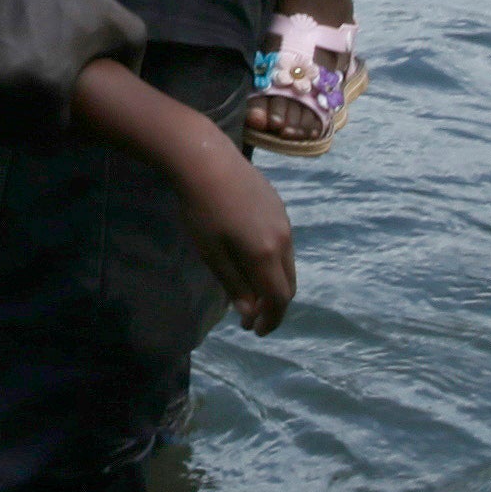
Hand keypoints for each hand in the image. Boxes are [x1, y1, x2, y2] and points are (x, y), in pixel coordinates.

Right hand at [0, 0, 144, 144]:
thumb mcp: (116, 22)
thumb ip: (131, 66)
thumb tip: (127, 102)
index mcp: (49, 86)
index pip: (44, 142)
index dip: (46, 133)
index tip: (43, 119)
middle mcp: (6, 88)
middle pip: (6, 136)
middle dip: (13, 127)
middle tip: (15, 107)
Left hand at [169, 130, 296, 334]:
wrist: (207, 160)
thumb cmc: (202, 210)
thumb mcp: (212, 254)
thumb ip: (234, 284)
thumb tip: (249, 311)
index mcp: (265, 254)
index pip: (279, 298)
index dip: (271, 319)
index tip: (256, 330)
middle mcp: (283, 240)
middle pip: (289, 284)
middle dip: (275, 306)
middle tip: (254, 318)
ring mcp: (284, 221)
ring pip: (287, 263)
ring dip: (274, 283)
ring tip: (252, 292)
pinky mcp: (279, 207)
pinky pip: (283, 244)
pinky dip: (274, 263)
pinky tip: (254, 261)